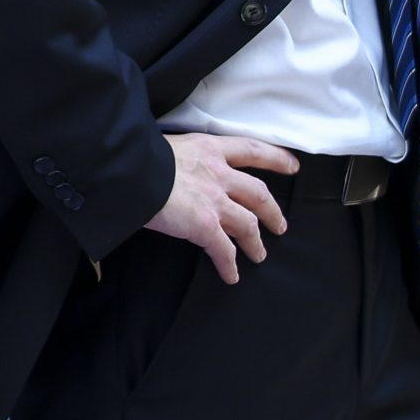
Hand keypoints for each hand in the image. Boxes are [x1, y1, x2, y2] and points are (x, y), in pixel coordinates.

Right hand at [145, 133, 298, 282]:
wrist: (127, 170)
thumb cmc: (136, 155)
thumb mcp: (164, 144)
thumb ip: (179, 157)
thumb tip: (170, 166)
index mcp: (207, 148)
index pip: (251, 150)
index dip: (275, 159)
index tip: (293, 166)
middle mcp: (218, 174)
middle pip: (259, 194)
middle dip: (272, 211)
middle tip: (279, 224)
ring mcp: (214, 201)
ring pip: (248, 224)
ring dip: (255, 242)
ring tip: (259, 254)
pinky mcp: (204, 225)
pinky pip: (224, 250)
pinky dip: (229, 264)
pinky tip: (230, 275)